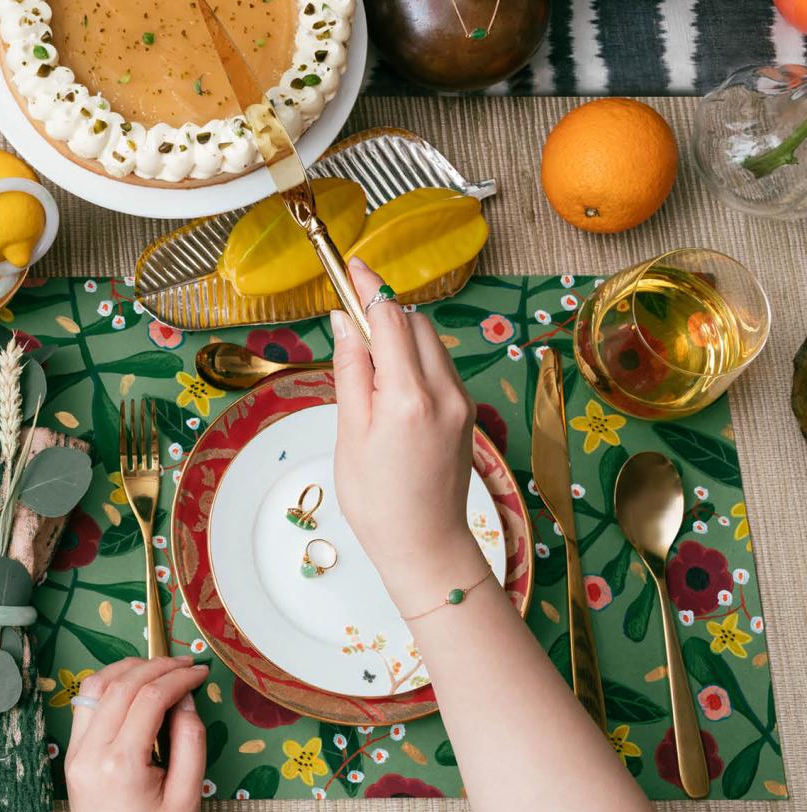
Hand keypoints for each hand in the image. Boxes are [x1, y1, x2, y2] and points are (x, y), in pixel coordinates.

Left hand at [63, 656, 207, 811]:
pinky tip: (131, 686)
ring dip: (127, 669)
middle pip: (120, 686)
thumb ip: (190, 742)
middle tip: (184, 663)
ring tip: (159, 667)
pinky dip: (107, 687)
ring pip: (94, 688)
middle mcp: (89, 754)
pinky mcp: (71, 758)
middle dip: (155, 667)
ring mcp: (74, 755)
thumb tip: (185, 698)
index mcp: (120, 765)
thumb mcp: (187, 797)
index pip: (148, 699)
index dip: (178, 678)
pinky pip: (85, 707)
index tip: (200, 672)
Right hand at [330, 259, 481, 586]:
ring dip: (399, 335)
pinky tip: (389, 383)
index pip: (390, 319)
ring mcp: (461, 402)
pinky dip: (414, 359)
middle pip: (414, 323)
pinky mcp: (466, 413)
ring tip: (366, 360)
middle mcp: (444, 392)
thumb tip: (345, 323)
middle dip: (383, 311)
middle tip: (349, 318)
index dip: (369, 287)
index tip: (352, 266)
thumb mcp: (349, 432)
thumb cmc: (377, 499)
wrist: (425, 545)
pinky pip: (439, 367)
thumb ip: (351, 371)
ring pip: (430, 343)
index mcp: (408, 396)